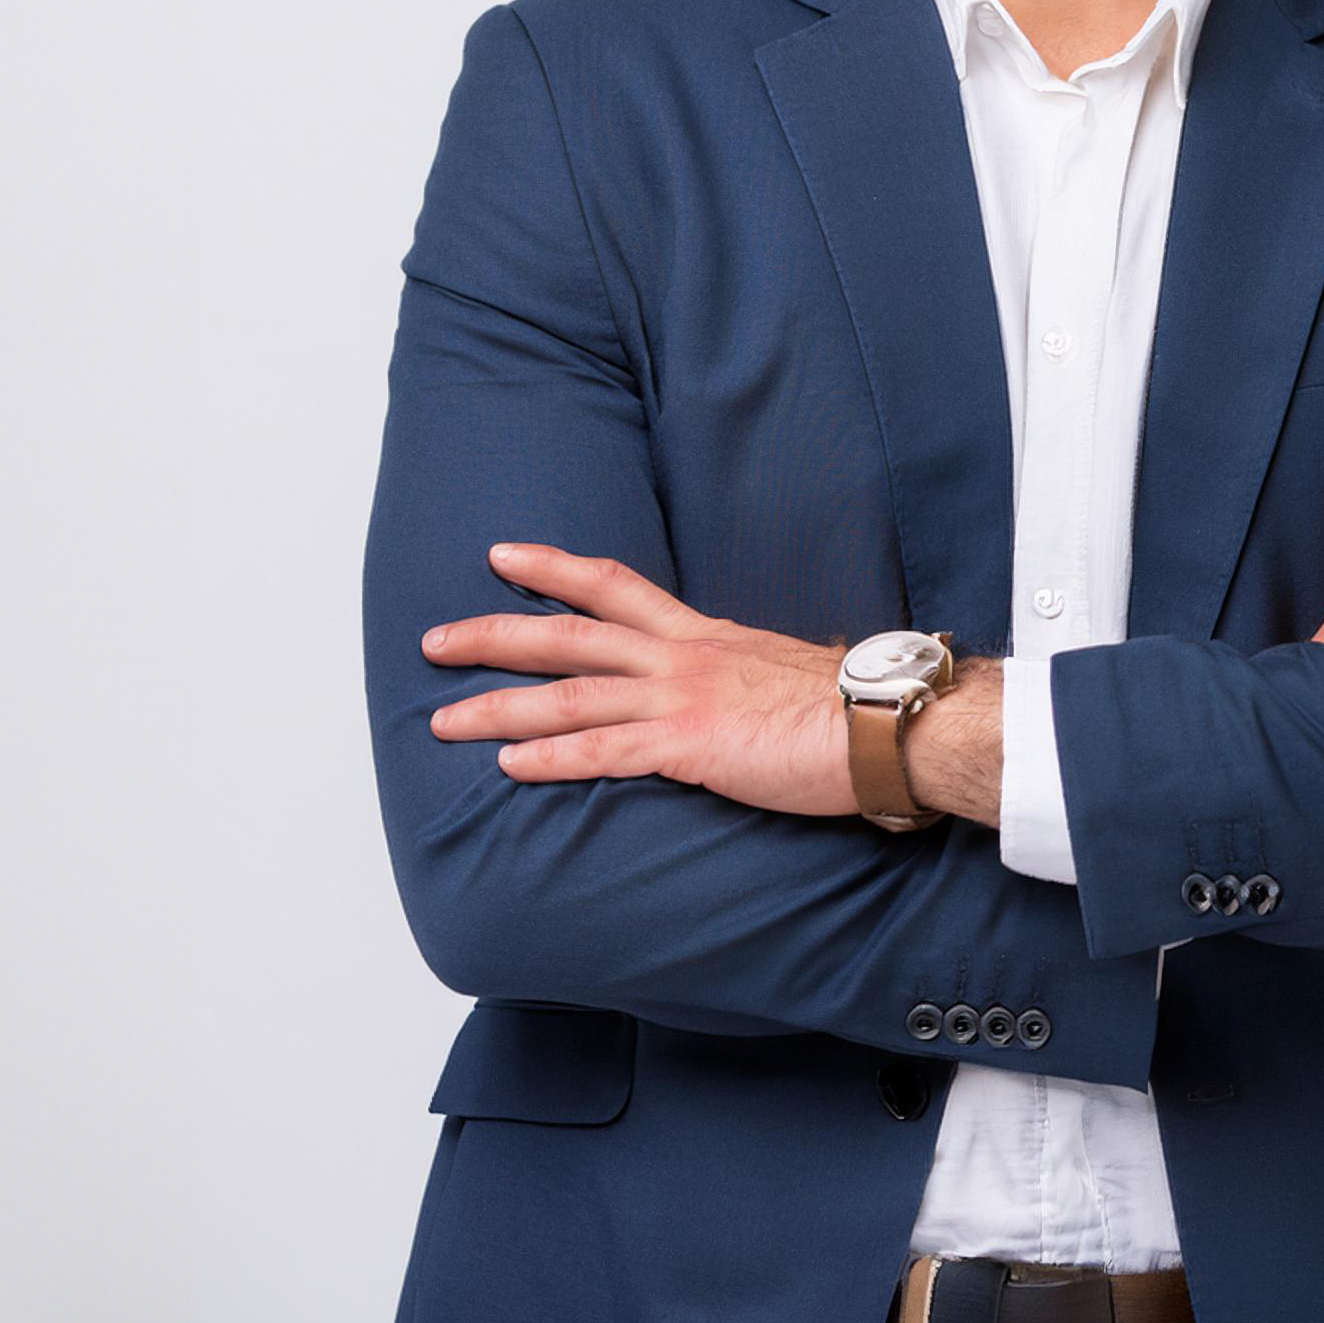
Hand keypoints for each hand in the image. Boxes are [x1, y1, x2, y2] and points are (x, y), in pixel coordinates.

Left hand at [427, 542, 1000, 820]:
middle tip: (434, 638)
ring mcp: (683, 699)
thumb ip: (733, 678)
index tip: (502, 554)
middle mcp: (682, 657)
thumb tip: (719, 693)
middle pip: (569, 632)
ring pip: (570, 694)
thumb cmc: (847, 707)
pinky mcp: (693, 746)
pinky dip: (552, 758)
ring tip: (443, 721)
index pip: (614, 585)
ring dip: (498, 708)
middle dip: (495, 633)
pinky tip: (509, 768)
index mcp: (703, 635)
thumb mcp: (776, 673)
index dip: (553, 567)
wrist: (889, 723)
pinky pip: (605, 752)